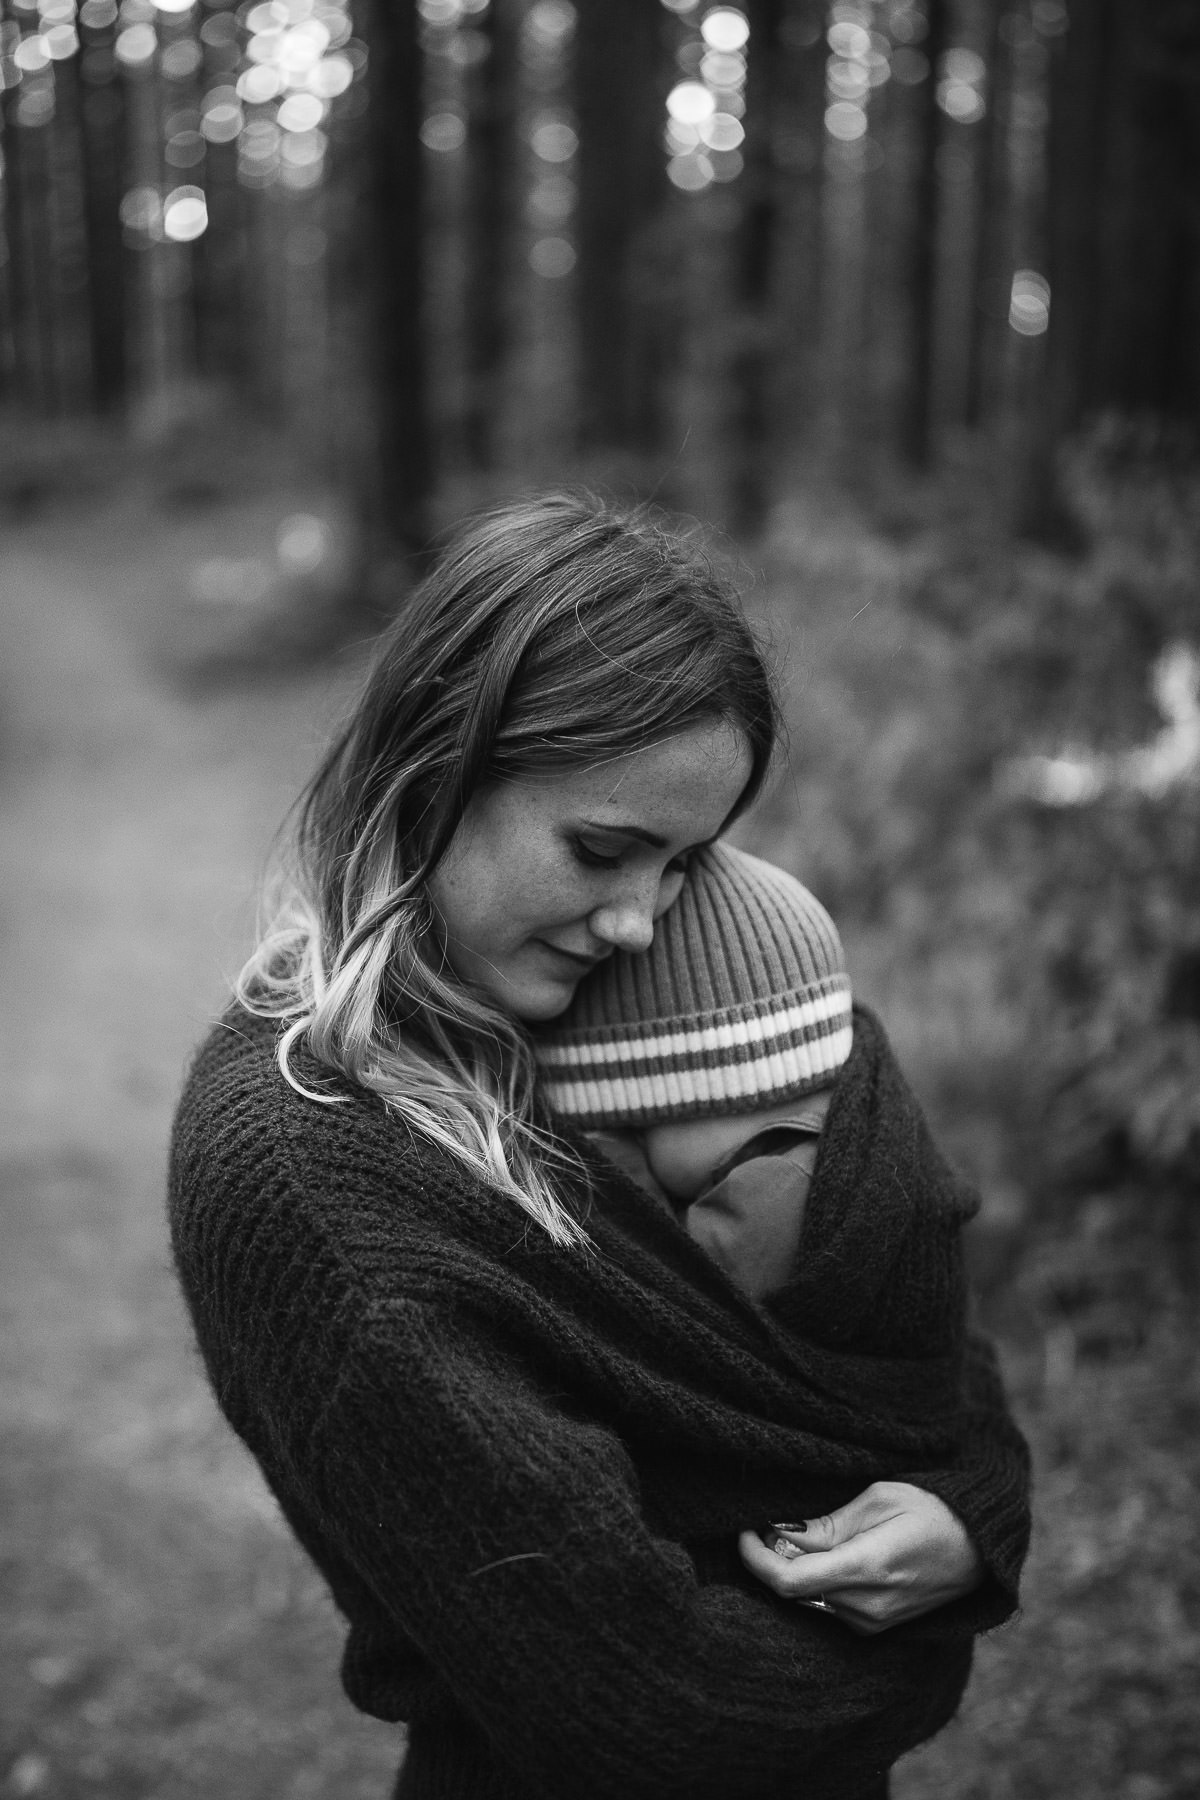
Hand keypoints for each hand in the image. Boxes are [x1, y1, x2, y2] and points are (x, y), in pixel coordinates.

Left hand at [737, 1481, 983, 1635]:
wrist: (982, 1544)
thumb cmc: (933, 1507)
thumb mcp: (877, 1498)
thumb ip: (827, 1524)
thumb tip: (780, 1533)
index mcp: (865, 1568)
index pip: (787, 1580)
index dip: (754, 1558)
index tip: (743, 1530)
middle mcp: (866, 1606)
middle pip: (793, 1590)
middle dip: (772, 1557)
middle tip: (768, 1522)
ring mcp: (873, 1622)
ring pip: (810, 1598)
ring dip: (795, 1569)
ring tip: (801, 1531)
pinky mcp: (878, 1626)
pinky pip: (830, 1606)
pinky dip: (817, 1581)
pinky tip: (825, 1553)